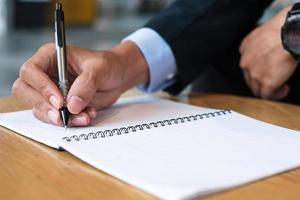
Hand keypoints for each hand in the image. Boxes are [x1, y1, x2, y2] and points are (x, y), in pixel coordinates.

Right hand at [12, 42, 148, 125]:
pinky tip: (86, 116)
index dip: (41, 87)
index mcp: (50, 56)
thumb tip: (72, 104)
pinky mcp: (60, 106)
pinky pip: (56, 118)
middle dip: (43, 106)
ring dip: (59, 118)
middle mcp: (46, 74)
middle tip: (61, 115)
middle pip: (25, 91)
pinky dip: (70, 121)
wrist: (117, 78)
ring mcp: (51, 92)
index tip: (59, 101)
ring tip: (84, 116)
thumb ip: (86, 84)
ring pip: (39, 109)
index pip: (31, 71)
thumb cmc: (108, 65)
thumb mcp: (100, 68)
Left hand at [239, 6, 297, 99]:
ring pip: (256, 88)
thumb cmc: (287, 28)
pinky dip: (276, 95)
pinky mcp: (265, 83)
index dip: (258, 67)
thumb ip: (266, 40)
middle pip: (249, 77)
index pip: (248, 62)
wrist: (293, 33)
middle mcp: (245, 61)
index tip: (268, 68)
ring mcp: (254, 73)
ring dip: (268, 89)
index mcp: (245, 47)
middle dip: (262, 80)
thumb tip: (275, 44)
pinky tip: (284, 90)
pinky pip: (267, 96)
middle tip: (275, 79)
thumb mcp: (269, 30)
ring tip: (281, 86)